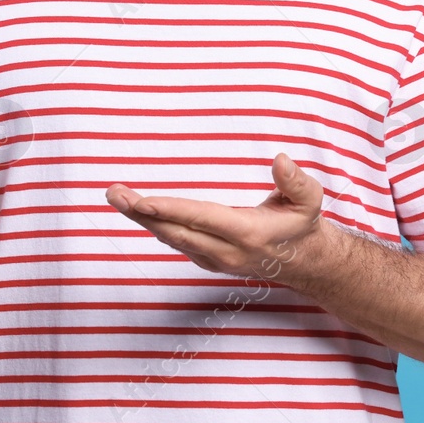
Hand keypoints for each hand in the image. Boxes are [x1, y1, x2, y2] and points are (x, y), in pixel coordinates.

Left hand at [106, 153, 333, 282]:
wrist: (304, 263)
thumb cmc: (302, 224)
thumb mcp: (309, 200)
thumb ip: (296, 181)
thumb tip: (280, 159)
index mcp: (246, 233)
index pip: (199, 219)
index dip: (169, 209)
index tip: (141, 201)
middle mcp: (225, 251)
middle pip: (175, 231)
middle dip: (141, 213)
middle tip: (113, 192)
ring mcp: (214, 260)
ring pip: (171, 239)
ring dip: (142, 219)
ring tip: (117, 196)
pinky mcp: (208, 260)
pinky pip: (177, 242)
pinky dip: (155, 227)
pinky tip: (138, 211)